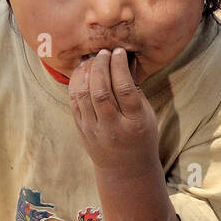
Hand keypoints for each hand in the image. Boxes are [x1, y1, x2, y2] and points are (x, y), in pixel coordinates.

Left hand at [68, 48, 158, 176]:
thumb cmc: (140, 136)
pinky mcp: (81, 129)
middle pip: (100, 91)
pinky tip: (83, 70)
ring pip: (84, 95)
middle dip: (100, 65)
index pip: (124, 89)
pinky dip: (76, 82)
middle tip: (104, 52)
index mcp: (134, 122)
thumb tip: (124, 58)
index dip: (119, 66)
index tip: (119, 51)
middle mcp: (112, 127)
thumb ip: (135, 89)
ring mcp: (94, 130)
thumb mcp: (146, 114)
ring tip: (93, 58)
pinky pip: (74, 101)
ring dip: (86, 71)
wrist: (125, 169)